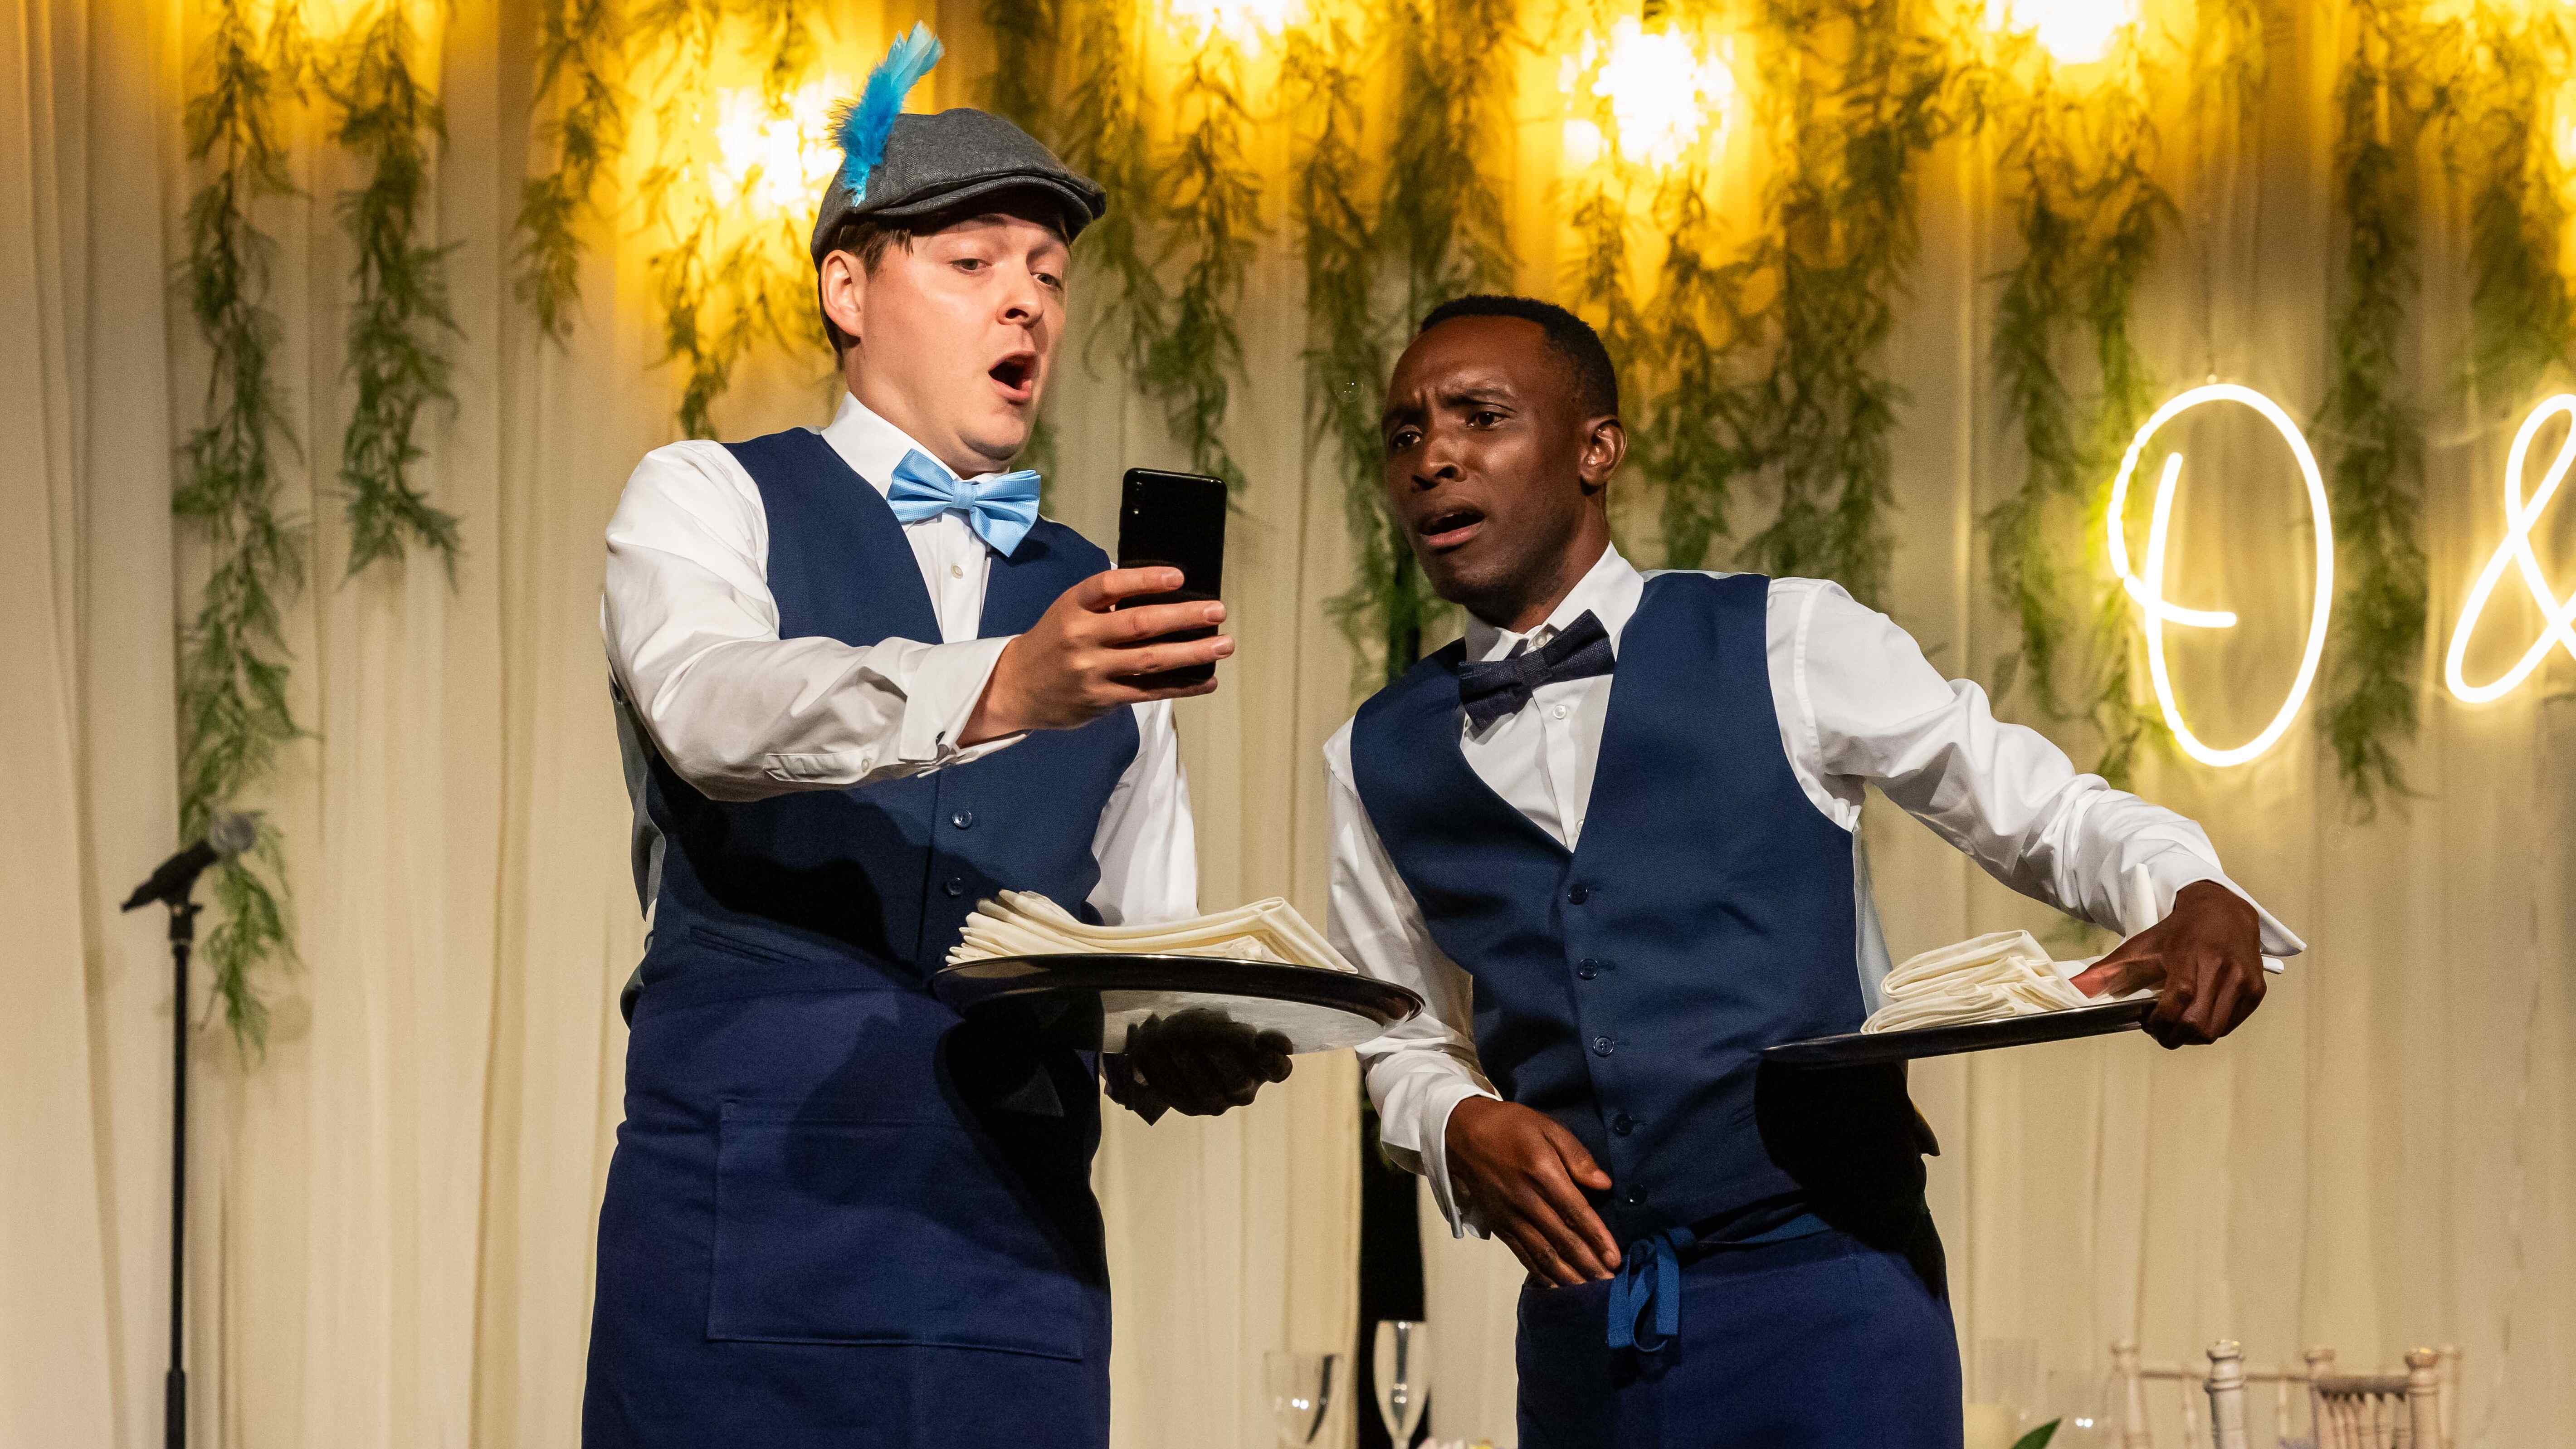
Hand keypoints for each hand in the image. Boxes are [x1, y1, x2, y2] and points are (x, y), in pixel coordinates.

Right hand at [962, 567, 1232, 742]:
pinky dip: (1181, 686)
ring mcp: (1092, 671)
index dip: (1145, 580)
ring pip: (1150, 660)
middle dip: (1183, 616)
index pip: (1109, 586)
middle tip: (1217, 611)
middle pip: (1139, 624)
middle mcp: (1081, 637)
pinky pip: (1148, 692)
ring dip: (1192, 652)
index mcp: (1072, 607)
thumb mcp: (1069, 612)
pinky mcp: (1102, 698)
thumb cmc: (1055, 641)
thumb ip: (1106, 605)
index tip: (1179, 577)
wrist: (1016, 687)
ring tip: (1224, 646)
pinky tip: (1207, 680)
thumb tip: (1165, 595)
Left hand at [1117, 1009, 1291, 1116]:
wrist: (1166, 1042)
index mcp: (1260, 1065)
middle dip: (1221, 1057)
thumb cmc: (1201, 1028)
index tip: (1259, 1040)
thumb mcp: (1219, 1022)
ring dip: (1191, 1065)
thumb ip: (1236, 1034)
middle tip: (1204, 1038)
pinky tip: (1160, 1056)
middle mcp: (1244, 1090)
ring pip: (1210, 1092)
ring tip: (1175, 1043)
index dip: (1273, 1059)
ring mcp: (1219, 1102)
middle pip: (1240, 1081)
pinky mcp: (1192, 1107)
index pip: (1279, 1069)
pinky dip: (1170, 1074)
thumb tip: (1259, 1042)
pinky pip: (1183, 1095)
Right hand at [1443, 1096, 1620, 1286]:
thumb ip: (1577, 1156)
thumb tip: (1604, 1185)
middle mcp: (1526, 1200)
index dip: (1597, 1238)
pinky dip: (1541, 1273)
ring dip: (1568, 1276)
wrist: (1462, 1133)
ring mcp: (1510, 1216)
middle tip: (1611, 1285)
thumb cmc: (1511, 1127)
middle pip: (1562, 1239)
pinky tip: (1557, 1285)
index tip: (1615, 1259)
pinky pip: (1523, 1254)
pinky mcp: (1499, 1225)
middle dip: (1588, 1265)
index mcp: (1542, 1173)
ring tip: (1590, 1292)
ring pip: (1542, 1253)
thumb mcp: (1548, 1128)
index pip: (1576, 1212)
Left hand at [2069, 879, 2266, 1047]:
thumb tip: (2074, 989)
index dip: (2160, 1022)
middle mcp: (2224, 969)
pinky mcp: (2257, 991)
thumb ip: (2108, 970)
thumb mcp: (2141, 945)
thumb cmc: (2177, 932)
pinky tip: (2197, 1014)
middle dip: (2174, 1036)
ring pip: (2214, 1031)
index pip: (2179, 1001)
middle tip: (2161, 1029)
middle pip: (2198, 1025)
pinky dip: (2210, 1028)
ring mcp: (2245, 981)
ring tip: (2177, 1023)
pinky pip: (2229, 1025)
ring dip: (2191, 1036)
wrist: (2223, 911)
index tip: (2148, 1022)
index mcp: (2192, 956)